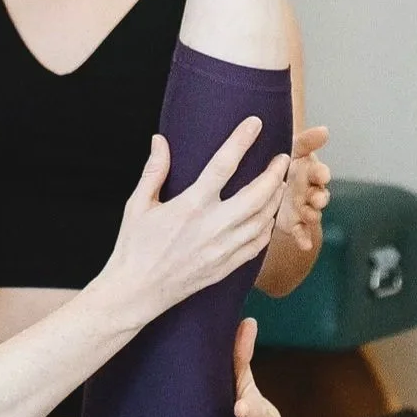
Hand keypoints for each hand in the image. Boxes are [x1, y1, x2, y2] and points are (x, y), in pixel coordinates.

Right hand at [98, 121, 287, 326]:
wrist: (135, 292)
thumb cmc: (133, 248)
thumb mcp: (137, 205)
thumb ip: (153, 171)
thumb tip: (160, 140)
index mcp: (190, 206)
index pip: (222, 165)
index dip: (241, 141)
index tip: (255, 123)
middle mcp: (212, 227)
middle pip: (256, 195)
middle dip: (274, 174)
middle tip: (282, 158)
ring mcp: (222, 250)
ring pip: (262, 220)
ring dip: (275, 199)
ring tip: (280, 184)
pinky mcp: (226, 267)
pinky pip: (257, 245)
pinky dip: (268, 228)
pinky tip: (269, 217)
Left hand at [274, 125, 330, 255]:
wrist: (265, 185)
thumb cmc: (283, 163)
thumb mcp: (292, 149)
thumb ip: (307, 141)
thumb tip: (324, 130)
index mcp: (310, 172)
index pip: (320, 172)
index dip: (321, 173)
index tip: (320, 173)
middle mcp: (310, 190)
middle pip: (320, 194)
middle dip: (320, 196)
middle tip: (316, 198)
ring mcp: (303, 208)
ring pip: (313, 213)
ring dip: (312, 215)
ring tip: (307, 214)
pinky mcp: (294, 223)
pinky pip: (301, 232)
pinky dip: (304, 238)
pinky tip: (304, 244)